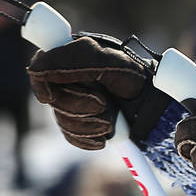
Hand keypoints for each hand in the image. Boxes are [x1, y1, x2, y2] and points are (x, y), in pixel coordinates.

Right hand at [27, 35, 169, 149]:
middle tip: (105, 103)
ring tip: (112, 117)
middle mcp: (70, 80)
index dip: (42, 82)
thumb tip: (38, 67)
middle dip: (80, 105)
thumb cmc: (140, 79)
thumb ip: (78, 59)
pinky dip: (91, 138)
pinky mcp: (82, 126)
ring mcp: (74, 104)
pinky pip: (73, 137)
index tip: (50, 96)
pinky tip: (107, 132)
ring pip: (63, 120)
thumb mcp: (113, 63)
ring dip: (90, 123)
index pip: (39, 68)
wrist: (158, 109)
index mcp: (74, 58)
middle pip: (52, 99)